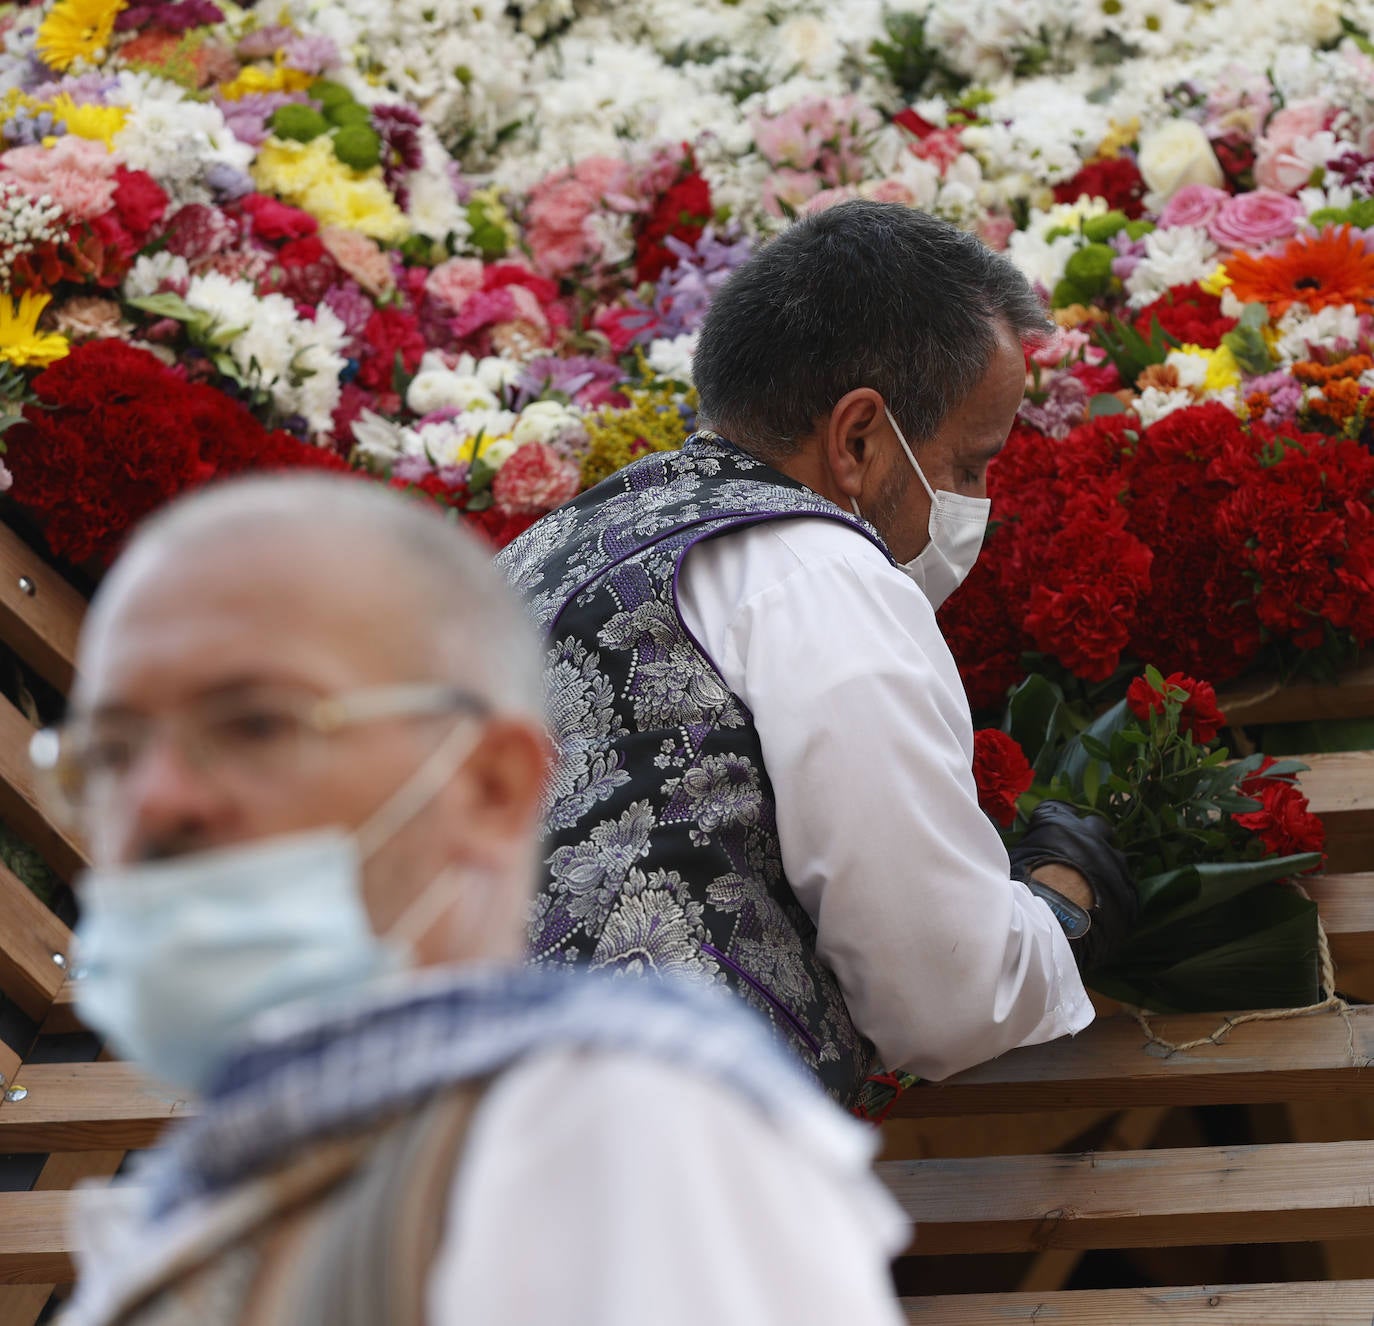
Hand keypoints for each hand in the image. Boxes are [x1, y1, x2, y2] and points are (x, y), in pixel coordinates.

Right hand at [1008, 801, 1137, 971]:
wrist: (1054, 920)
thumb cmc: (1027, 888)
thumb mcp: (1018, 858)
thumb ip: (1032, 847)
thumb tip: (1032, 852)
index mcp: (1059, 824)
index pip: (1059, 809)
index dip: (1058, 818)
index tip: (1056, 829)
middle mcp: (1091, 837)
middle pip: (1097, 827)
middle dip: (1091, 838)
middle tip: (1079, 856)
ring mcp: (1114, 864)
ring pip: (1116, 858)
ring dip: (1106, 867)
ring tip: (1092, 886)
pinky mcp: (1128, 893)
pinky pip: (1126, 889)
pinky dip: (1115, 894)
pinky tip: (1101, 907)